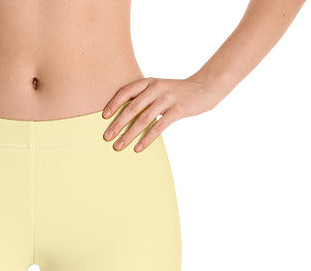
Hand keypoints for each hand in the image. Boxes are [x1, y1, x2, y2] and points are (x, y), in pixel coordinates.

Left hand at [102, 77, 221, 151]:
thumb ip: (145, 98)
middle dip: (117, 124)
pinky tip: (138, 149)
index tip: (104, 116)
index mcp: (150, 82)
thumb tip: (126, 115)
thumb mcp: (160, 89)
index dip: (114, 103)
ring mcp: (167, 99)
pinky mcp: (177, 110)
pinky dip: (147, 139)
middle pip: (132, 107)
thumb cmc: (179, 92)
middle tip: (106, 137)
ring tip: (118, 146)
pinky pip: (158, 127)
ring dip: (129, 135)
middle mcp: (157, 88)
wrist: (205, 87)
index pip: (127, 91)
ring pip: (143, 119)